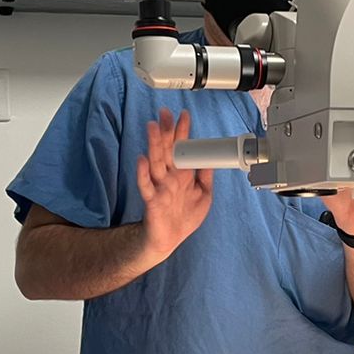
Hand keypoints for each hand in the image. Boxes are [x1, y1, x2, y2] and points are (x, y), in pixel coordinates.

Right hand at [138, 109, 213, 259]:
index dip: (182, 132)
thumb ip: (206, 176)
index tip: (184, 115)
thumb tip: (211, 158)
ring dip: (153, 144)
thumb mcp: (204, 195)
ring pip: (155, 162)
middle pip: (166, 149)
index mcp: (182, 174)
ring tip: (152, 127)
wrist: (169, 240)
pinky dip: (143, 173)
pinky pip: (146, 185)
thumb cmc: (185, 217)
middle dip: (166, 131)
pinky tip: (142, 160)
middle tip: (165, 113)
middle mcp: (169, 176)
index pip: (181, 148)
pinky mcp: (152, 200)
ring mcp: (159, 187)